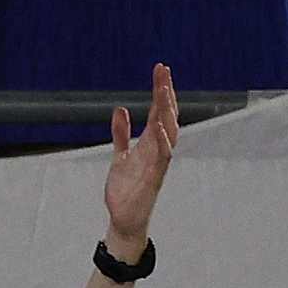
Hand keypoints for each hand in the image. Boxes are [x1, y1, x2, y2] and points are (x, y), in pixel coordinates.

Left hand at [97, 65, 178, 254]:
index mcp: (150, 142)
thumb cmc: (126, 187)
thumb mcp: (119, 155)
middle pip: (165, 115)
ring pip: (168, 132)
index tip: (160, 69)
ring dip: (166, 112)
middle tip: (163, 70)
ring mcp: (158, 162)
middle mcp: (158, 148)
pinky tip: (159, 127)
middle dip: (165, 93)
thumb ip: (121, 133)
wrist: (124, 218)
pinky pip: (162, 157)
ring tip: (163, 91)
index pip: (158, 111)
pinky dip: (163, 141)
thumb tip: (121, 109)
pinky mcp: (154, 177)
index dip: (160, 91)